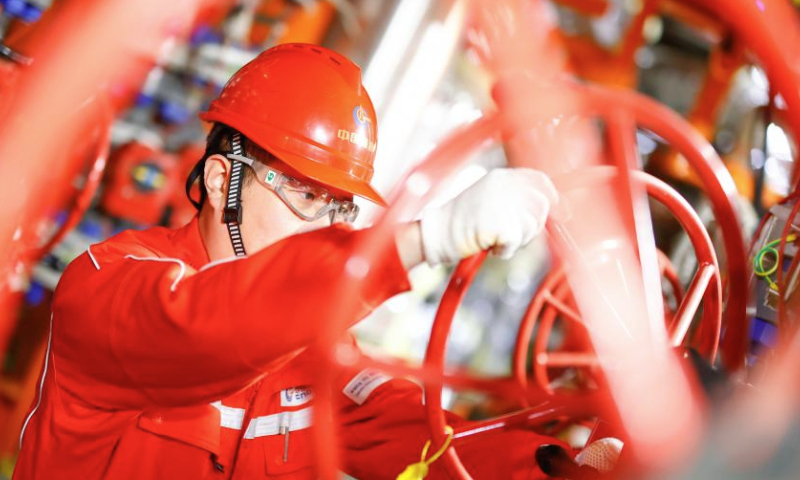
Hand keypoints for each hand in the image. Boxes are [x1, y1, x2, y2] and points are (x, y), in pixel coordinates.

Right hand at [420, 168, 557, 265]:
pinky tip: (489, 246)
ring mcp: (502, 203)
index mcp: (502, 177)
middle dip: (532, 226)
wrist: (436, 233)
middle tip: (512, 234)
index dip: (553, 196)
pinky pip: (516, 242)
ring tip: (493, 238)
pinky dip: (504, 250)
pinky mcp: (499, 223)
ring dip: (516, 240)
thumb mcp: (489, 200)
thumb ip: (516, 200)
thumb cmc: (461, 222)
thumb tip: (552, 206)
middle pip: (541, 206)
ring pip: (530, 227)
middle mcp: (504, 185)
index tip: (562, 211)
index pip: (539, 180)